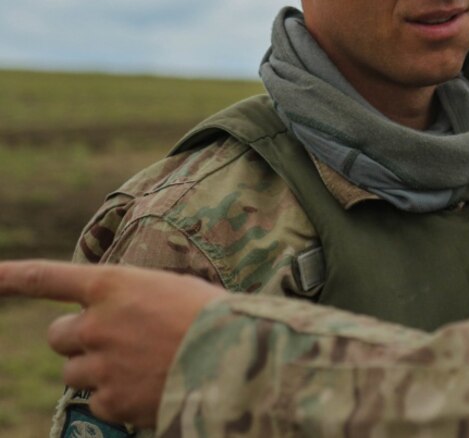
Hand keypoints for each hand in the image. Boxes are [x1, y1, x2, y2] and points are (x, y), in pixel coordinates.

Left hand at [0, 260, 224, 427]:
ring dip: (97, 369)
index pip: (47, 278)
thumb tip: (118, 315)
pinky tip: (150, 387)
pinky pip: (97, 401)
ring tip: (140, 367)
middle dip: (79, 340)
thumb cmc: (215, 317)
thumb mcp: (173, 289)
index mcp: (115, 285)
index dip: (11, 277)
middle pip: (58, 336)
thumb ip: (133, 299)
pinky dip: (117, 398)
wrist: (237, 359)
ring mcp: (101, 364)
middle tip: (112, 343)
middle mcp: (97, 323)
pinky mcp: (110, 401)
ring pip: (73, 372)